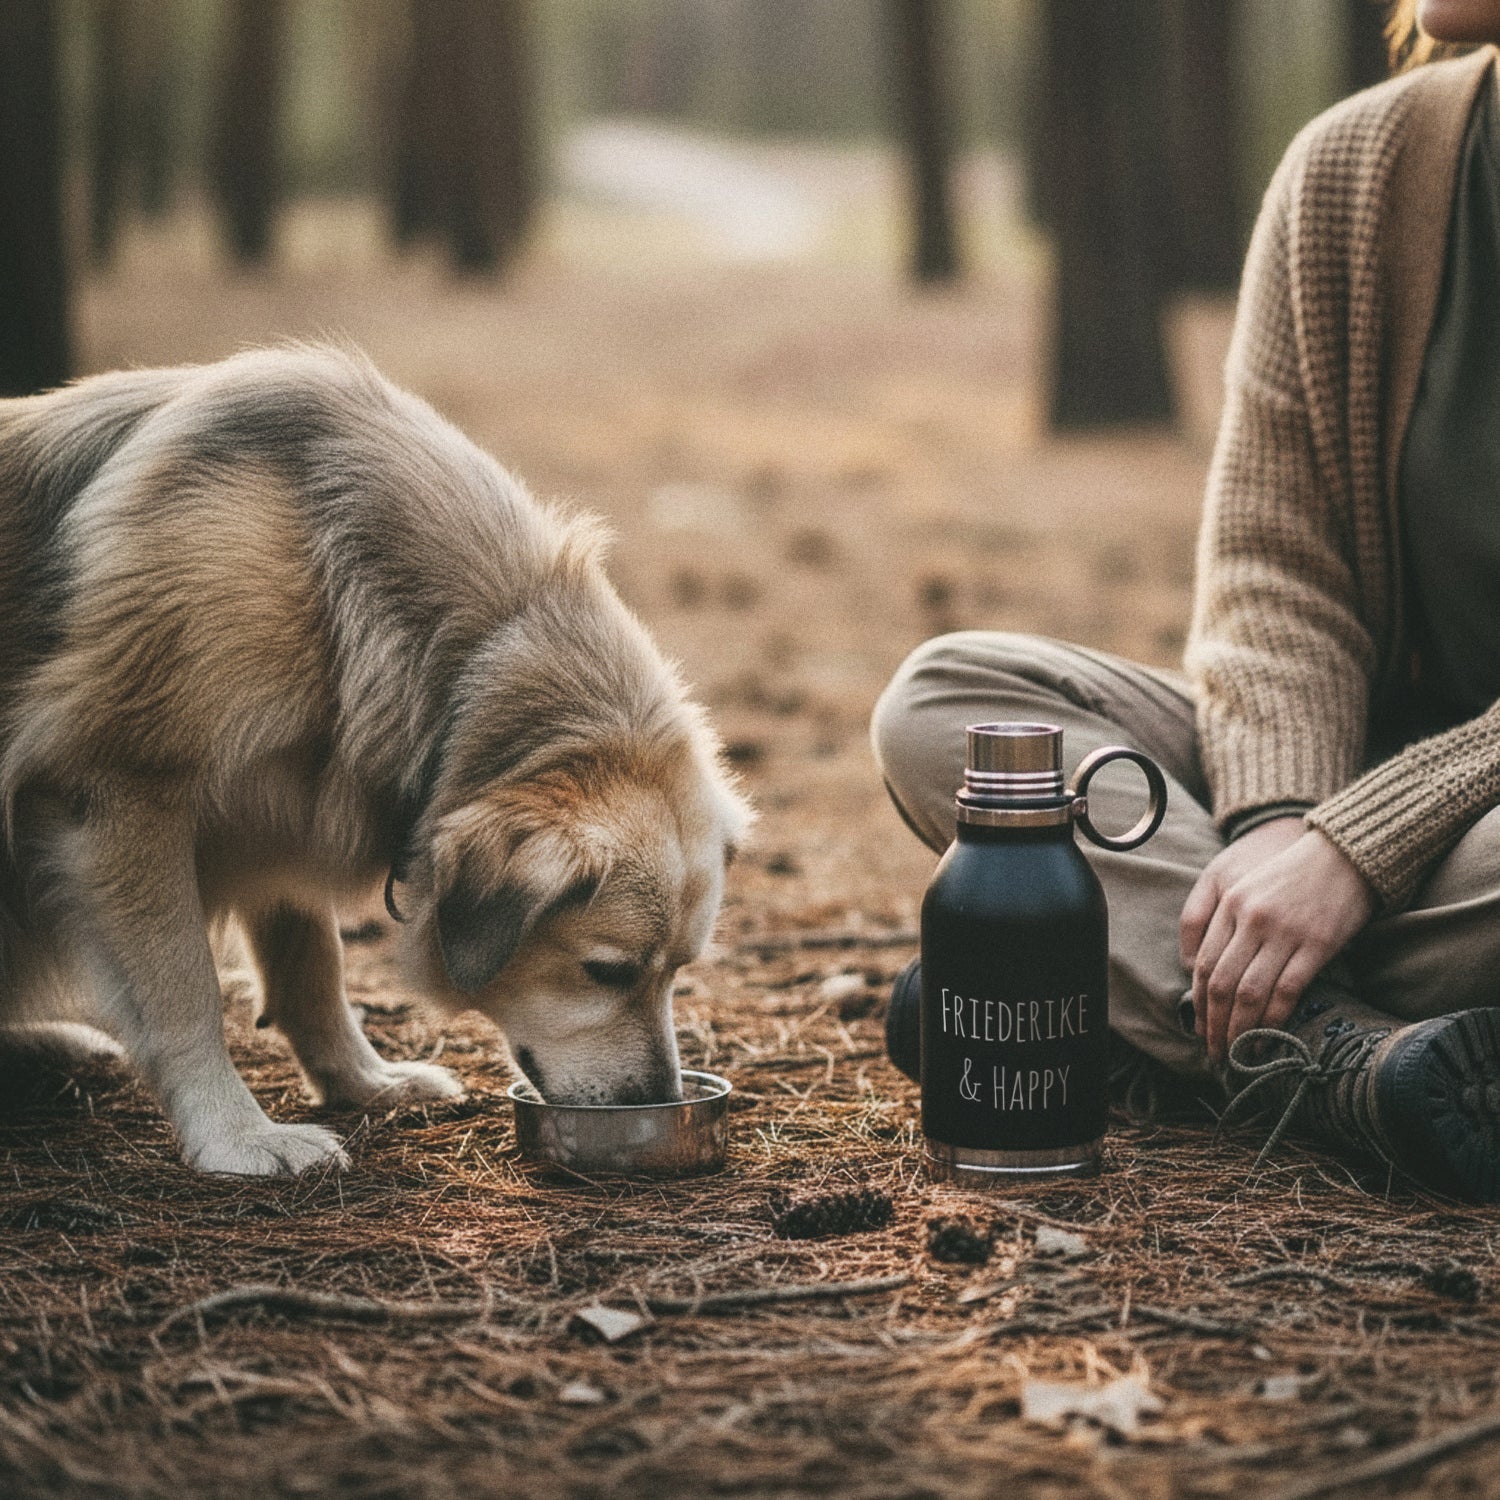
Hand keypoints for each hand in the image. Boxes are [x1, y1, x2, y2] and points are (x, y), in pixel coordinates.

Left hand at [1179, 817, 1374, 1063]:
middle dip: (1214, 1023)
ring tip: (1238, 1053)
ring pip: (1249, 991)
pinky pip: (1286, 990)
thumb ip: (1223, 921)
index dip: (1199, 1001)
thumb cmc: (1294, 873)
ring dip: (1240, 1029)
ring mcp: (1284, 932)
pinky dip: (1273, 1019)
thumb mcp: (1247, 885)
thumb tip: (1202, 971)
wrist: (1345, 853)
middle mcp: (1251, 918)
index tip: (1200, 1026)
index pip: (1203, 963)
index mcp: (1230, 903)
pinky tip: (1269, 1038)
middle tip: (1214, 1051)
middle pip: (1220, 982)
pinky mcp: (1317, 944)